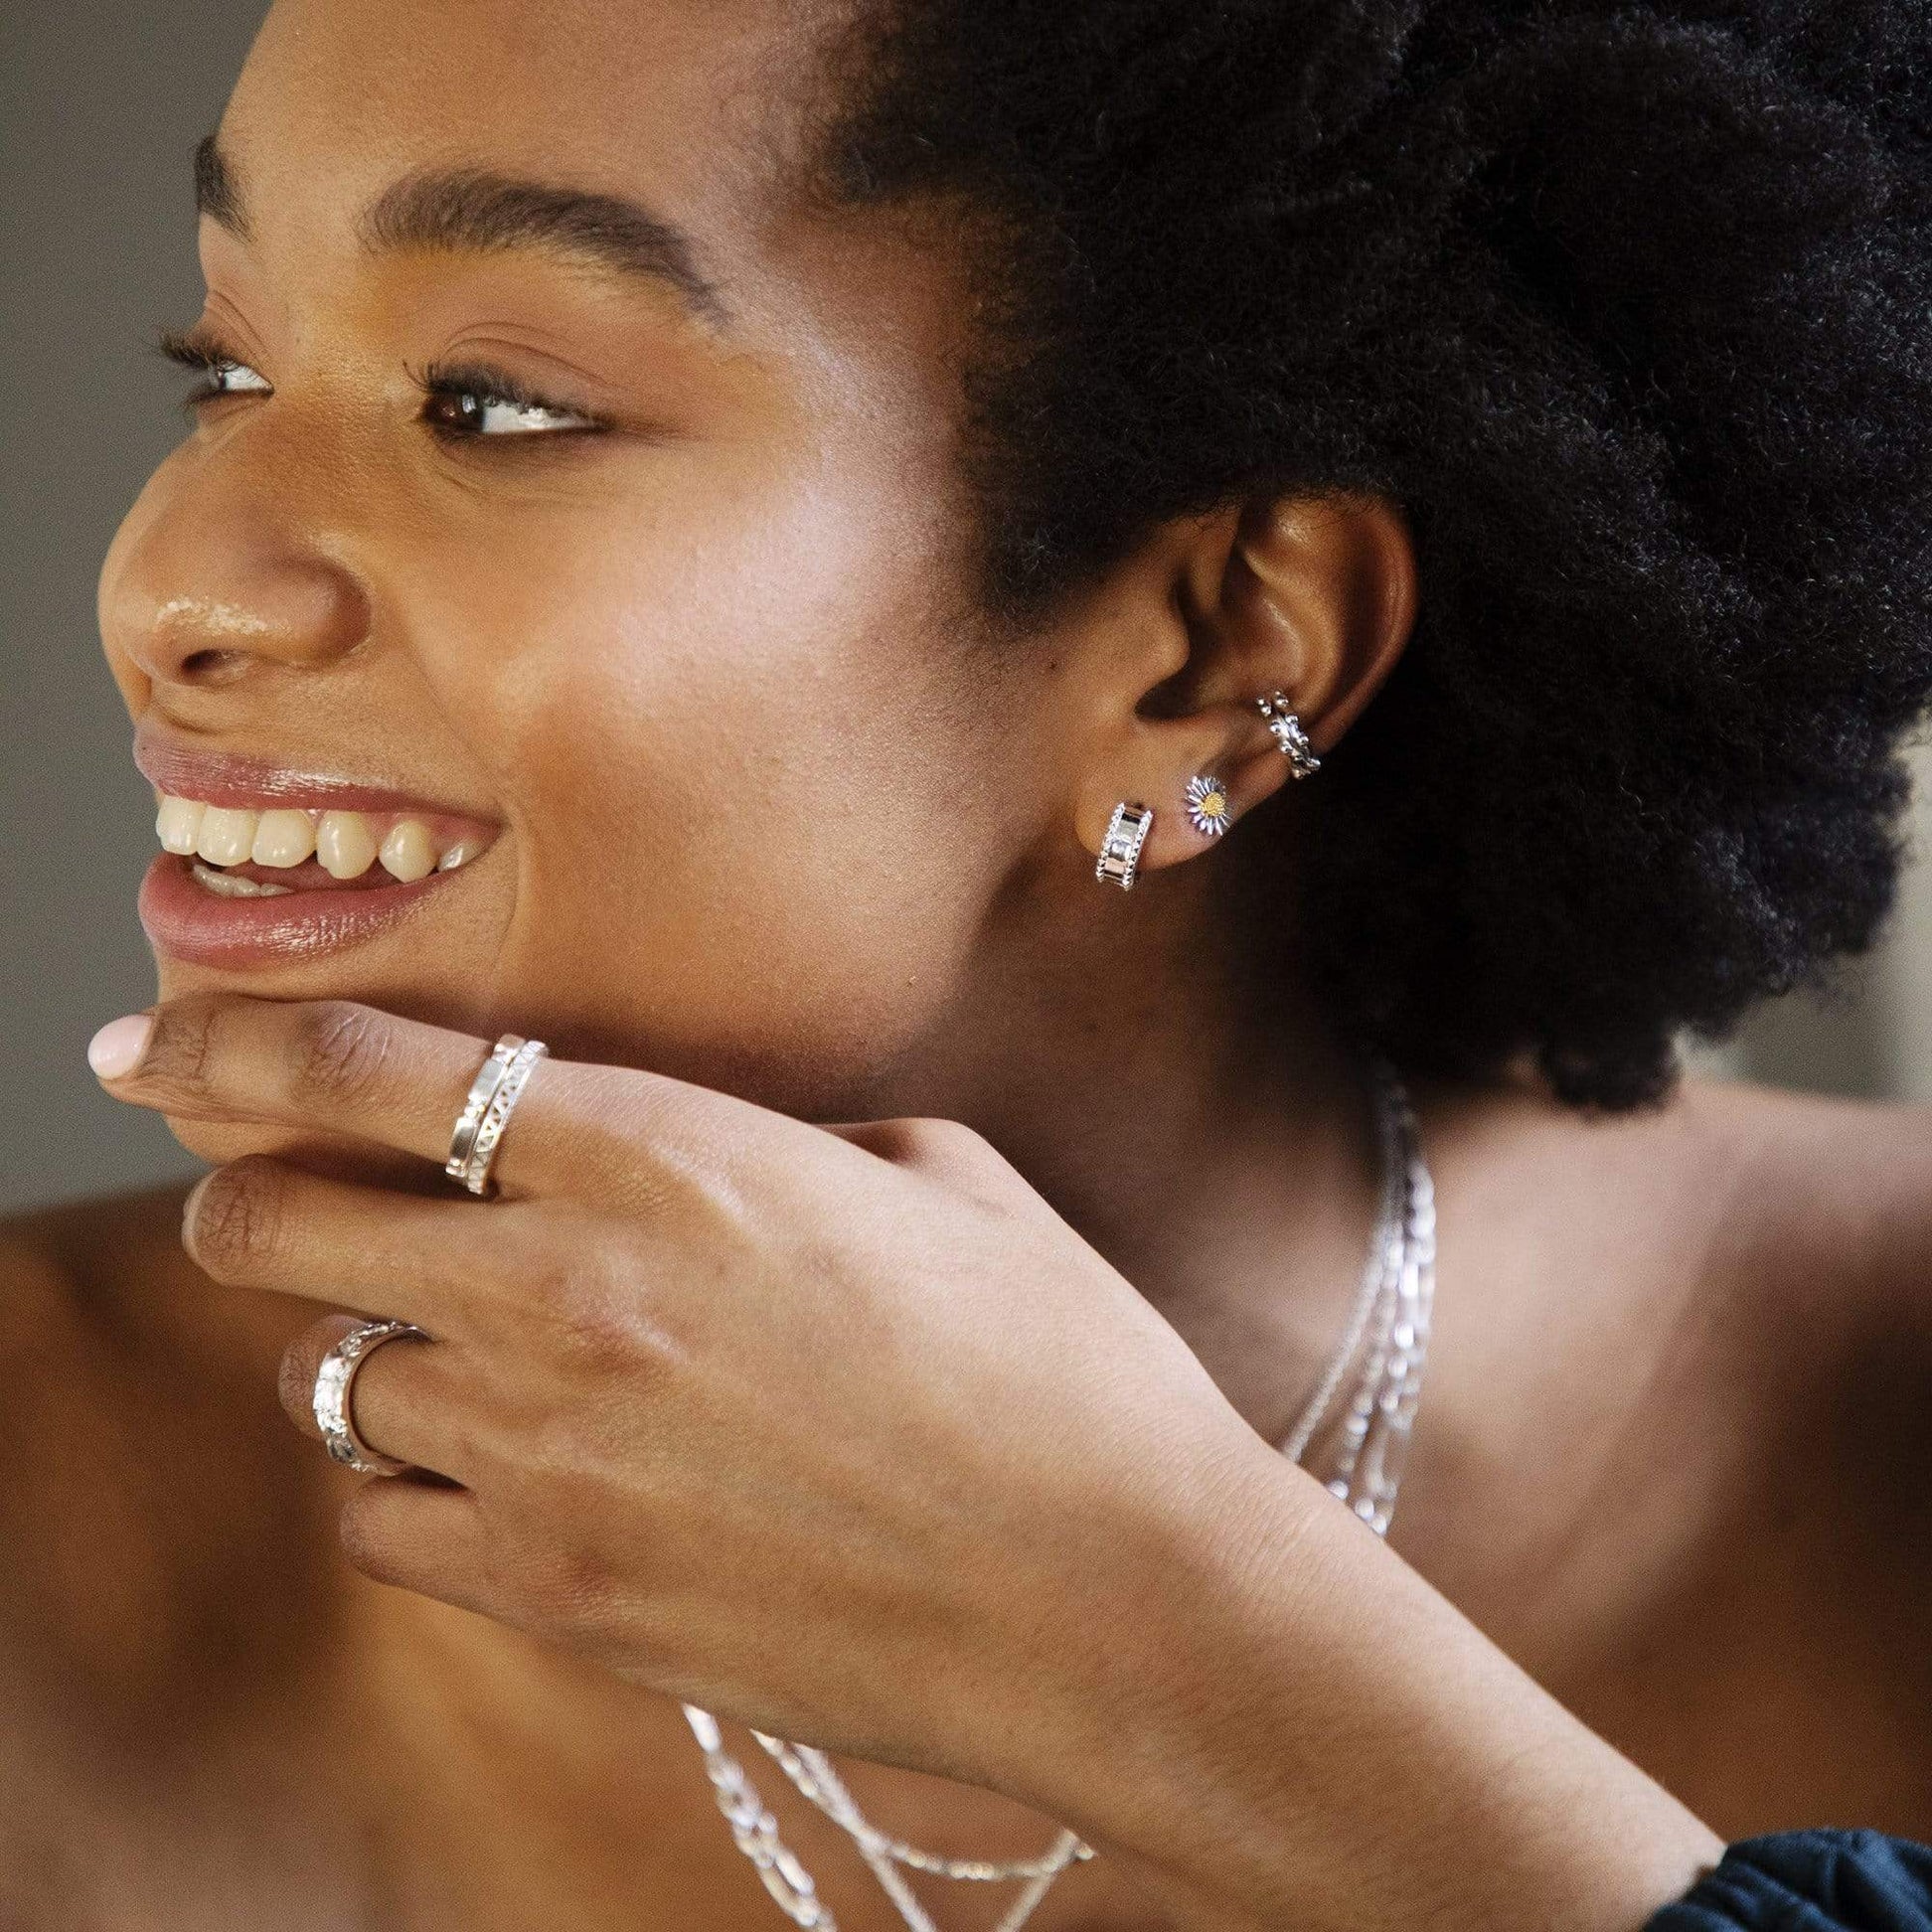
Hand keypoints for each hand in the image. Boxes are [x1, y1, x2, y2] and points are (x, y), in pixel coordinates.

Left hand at [90, 993, 1268, 1795]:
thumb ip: (771, 1144)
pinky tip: (498, 1467)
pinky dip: (408, 1480)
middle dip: (252, 1197)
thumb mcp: (935, 1174)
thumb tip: (682, 1160)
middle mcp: (570, 1293)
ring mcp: (547, 1456)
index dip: (238, 1042)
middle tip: (269, 1197)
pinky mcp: (561, 1592)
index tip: (157, 1038)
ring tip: (464, 1351)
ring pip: (331, 1380)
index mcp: (670, 1155)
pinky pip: (384, 1522)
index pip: (374, 1071)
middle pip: (280, 1226)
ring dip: (371, 1347)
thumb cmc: (1055, 1361)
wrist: (1112, 1593)